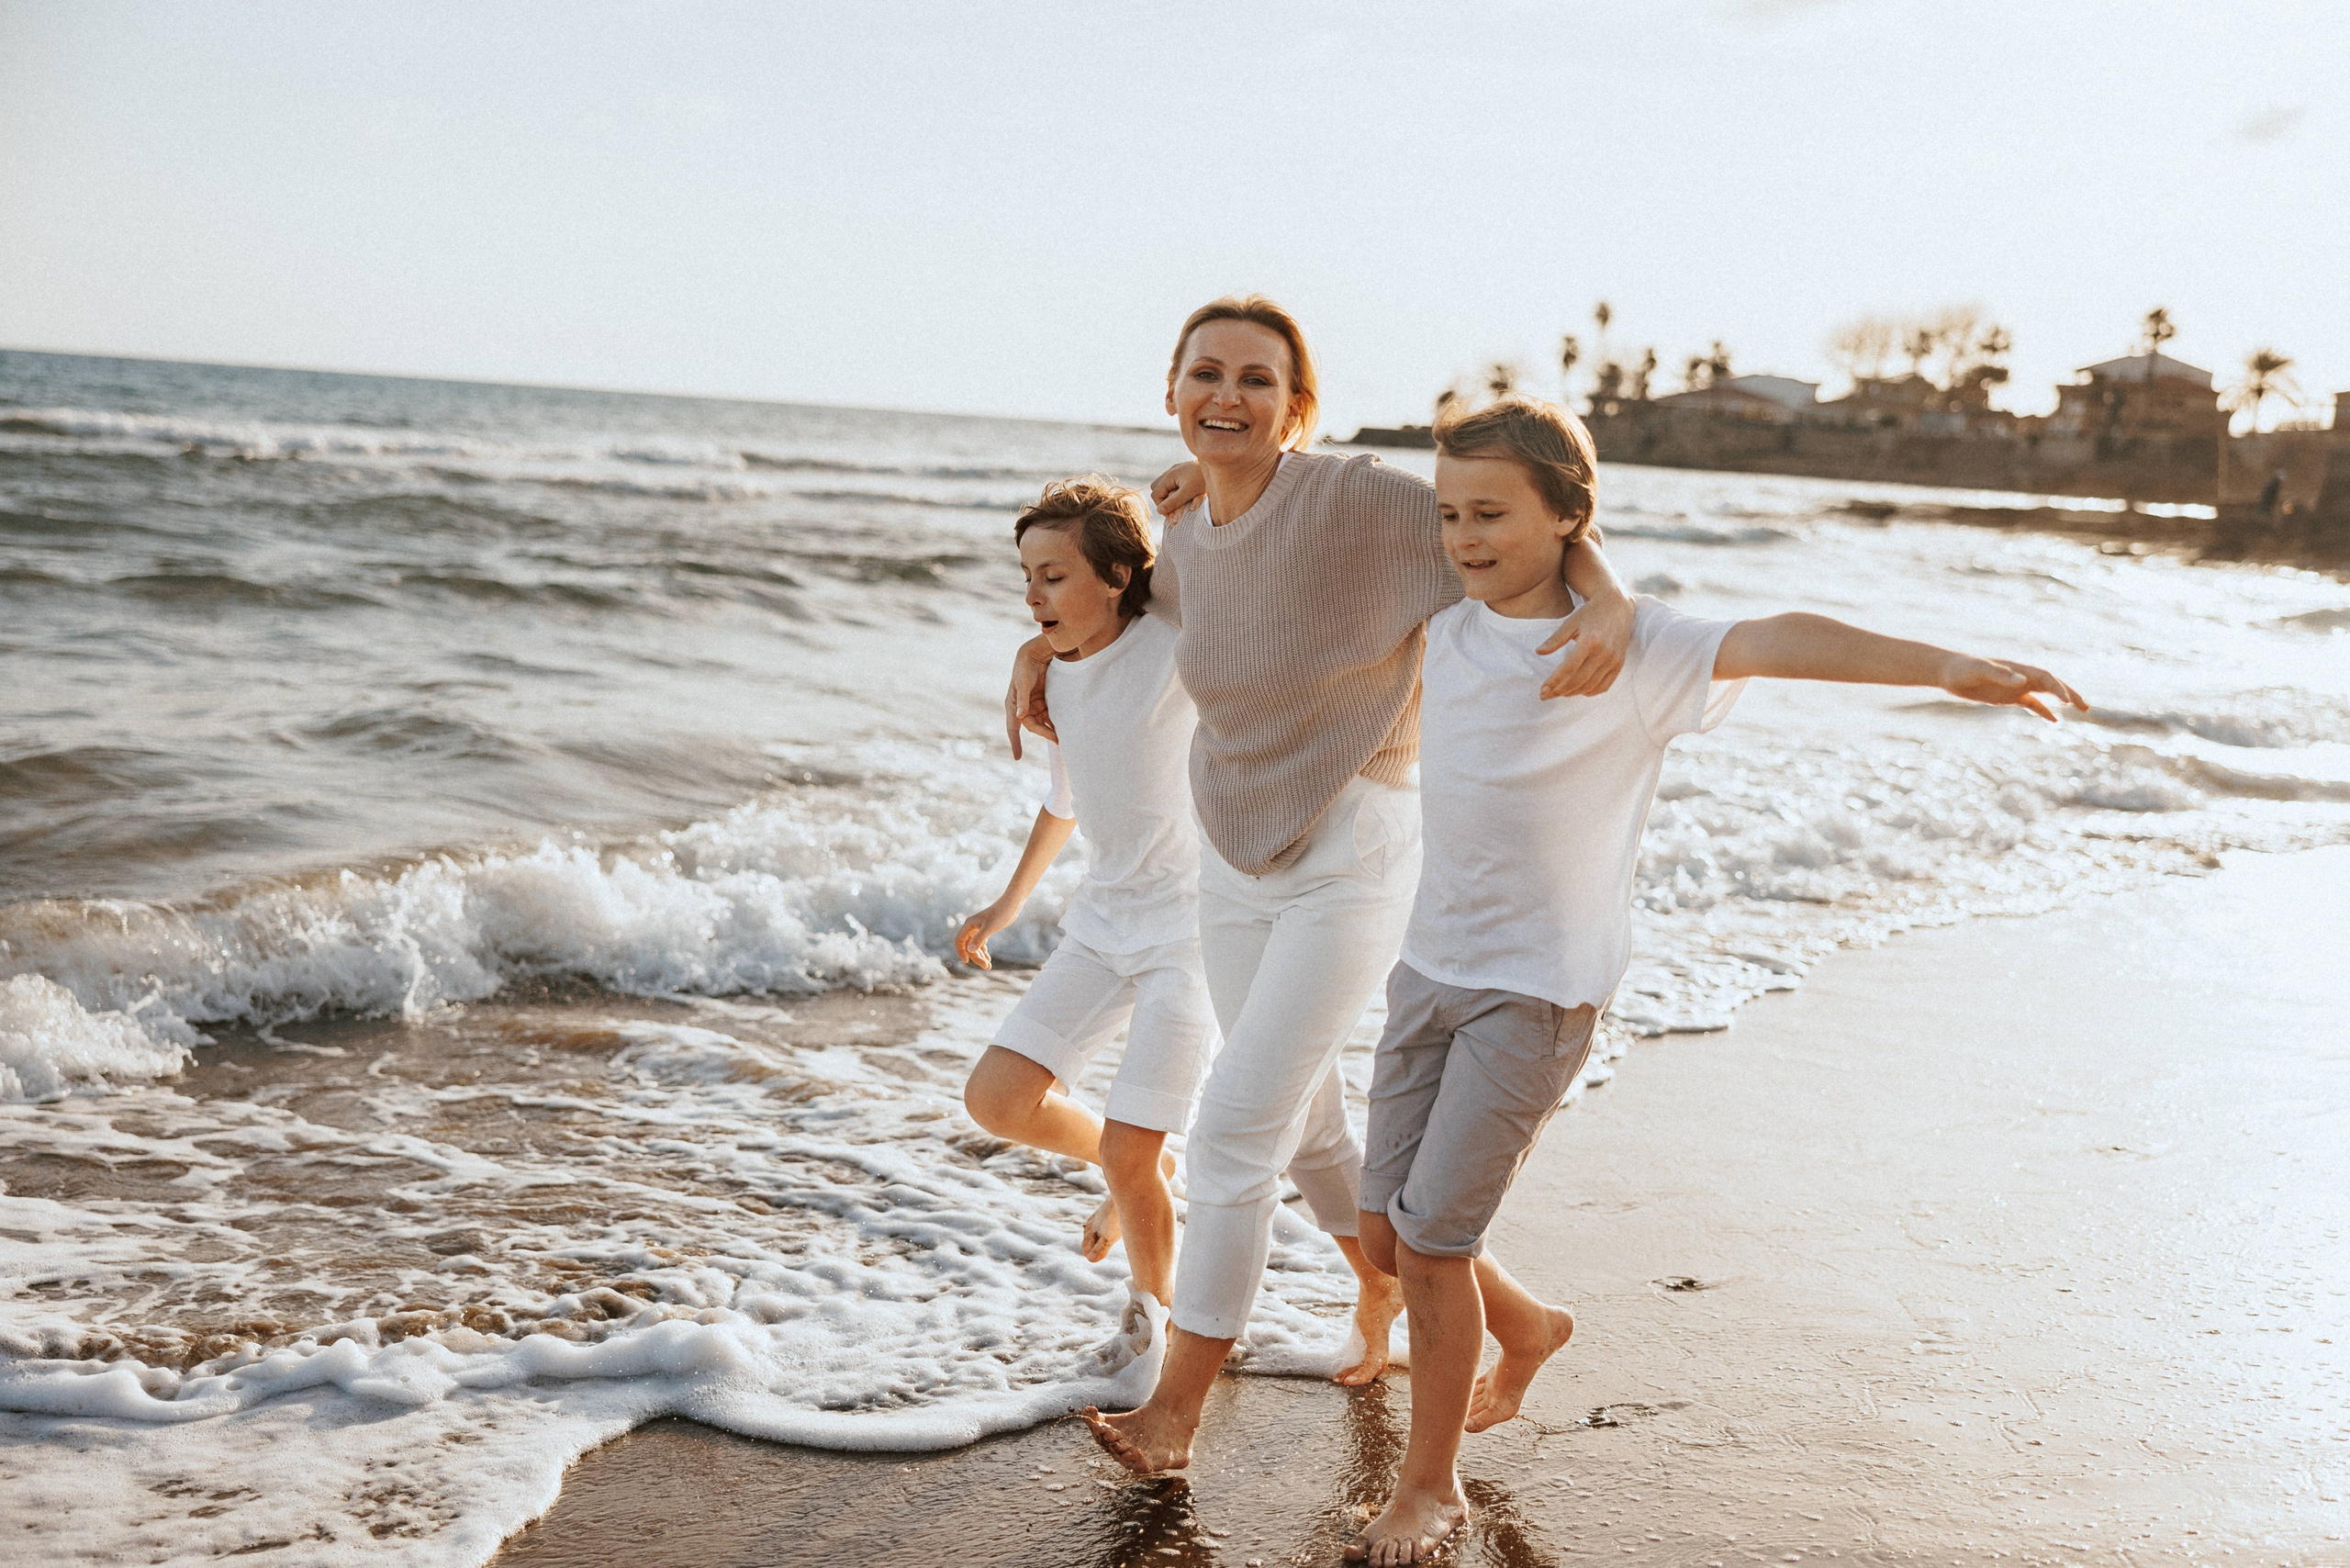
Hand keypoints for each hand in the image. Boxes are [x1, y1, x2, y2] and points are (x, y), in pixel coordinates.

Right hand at [955, 901, 1017, 969]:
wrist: (1011, 905)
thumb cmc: (1001, 914)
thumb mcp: (990, 928)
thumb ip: (979, 939)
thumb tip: (970, 951)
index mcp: (969, 924)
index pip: (959, 941)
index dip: (961, 952)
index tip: (967, 962)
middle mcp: (971, 927)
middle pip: (968, 946)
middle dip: (976, 957)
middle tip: (987, 966)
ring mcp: (978, 928)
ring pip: (975, 946)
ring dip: (980, 956)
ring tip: (988, 966)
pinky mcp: (985, 929)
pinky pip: (981, 943)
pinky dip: (983, 951)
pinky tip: (988, 958)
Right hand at [1002, 637, 1056, 757]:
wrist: (1034, 654)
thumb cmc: (1025, 668)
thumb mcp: (1023, 683)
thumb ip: (1022, 700)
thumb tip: (1020, 716)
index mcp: (1013, 705)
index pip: (1013, 727)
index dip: (1015, 742)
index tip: (1017, 757)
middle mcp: (1023, 707)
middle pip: (1033, 726)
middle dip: (1044, 733)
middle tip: (1057, 740)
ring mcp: (1033, 704)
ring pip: (1042, 722)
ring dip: (1050, 729)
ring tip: (1062, 737)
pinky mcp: (1043, 700)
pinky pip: (1049, 714)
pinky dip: (1055, 720)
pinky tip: (1065, 725)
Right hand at [1151, 461, 1204, 518]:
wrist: (1217, 466)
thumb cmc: (1202, 479)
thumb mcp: (1187, 493)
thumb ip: (1173, 502)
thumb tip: (1159, 511)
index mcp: (1169, 476)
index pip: (1156, 494)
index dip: (1161, 507)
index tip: (1170, 516)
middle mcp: (1170, 471)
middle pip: (1157, 488)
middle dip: (1162, 501)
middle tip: (1171, 511)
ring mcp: (1176, 470)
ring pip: (1164, 485)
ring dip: (1168, 496)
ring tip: (1176, 506)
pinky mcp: (1183, 471)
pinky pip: (1172, 482)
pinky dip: (1174, 491)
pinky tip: (1182, 497)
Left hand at [1535, 590, 1633, 698]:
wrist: (1617, 606)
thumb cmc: (1590, 613)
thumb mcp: (1570, 623)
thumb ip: (1555, 639)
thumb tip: (1538, 652)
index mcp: (1589, 641)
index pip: (1568, 668)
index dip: (1554, 681)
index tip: (1542, 690)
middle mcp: (1603, 653)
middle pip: (1578, 680)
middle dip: (1560, 691)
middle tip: (1545, 696)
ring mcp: (1613, 660)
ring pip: (1591, 686)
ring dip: (1573, 693)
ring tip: (1559, 693)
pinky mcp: (1619, 663)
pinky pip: (1605, 685)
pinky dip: (1591, 692)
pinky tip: (1579, 691)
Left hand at [1941, 656, 2087, 721]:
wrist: (1948, 672)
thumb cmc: (1962, 669)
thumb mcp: (1979, 671)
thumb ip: (2000, 674)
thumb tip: (2022, 681)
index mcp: (2018, 669)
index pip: (2046, 677)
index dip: (2058, 688)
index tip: (2067, 702)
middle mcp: (2021, 677)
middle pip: (2053, 684)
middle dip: (2070, 694)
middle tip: (2086, 708)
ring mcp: (2017, 687)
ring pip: (2046, 694)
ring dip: (2063, 701)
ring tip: (2082, 710)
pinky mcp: (2009, 697)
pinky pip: (2032, 704)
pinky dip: (2044, 711)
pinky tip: (2055, 721)